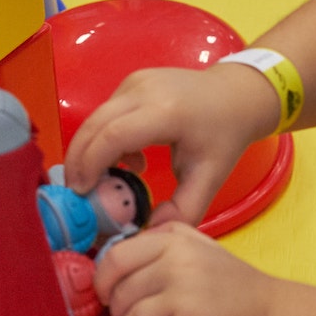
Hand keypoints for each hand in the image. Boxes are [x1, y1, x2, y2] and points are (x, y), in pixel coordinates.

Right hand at [64, 65, 279, 226]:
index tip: (84, 193)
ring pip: (95, 118)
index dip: (91, 164)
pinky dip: (104, 138)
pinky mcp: (131, 82)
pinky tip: (129, 159)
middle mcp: (145, 90)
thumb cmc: (224, 136)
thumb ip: (183, 210)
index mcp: (167, 112)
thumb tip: (151, 233)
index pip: (113, 136)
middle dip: (79, 161)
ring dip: (91, 151)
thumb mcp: (210, 178)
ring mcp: (136, 82)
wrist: (236, 96)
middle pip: (94, 125)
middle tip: (78, 193)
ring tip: (108, 181)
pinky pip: (105, 112)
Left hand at [95, 223, 273, 315]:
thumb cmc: (231, 287)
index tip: (105, 296)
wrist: (271, 314)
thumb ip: (157, 246)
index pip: (115, 256)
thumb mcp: (196, 247)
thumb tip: (108, 264)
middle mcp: (178, 261)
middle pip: (119, 294)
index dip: (101, 282)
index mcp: (174, 239)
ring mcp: (185, 292)